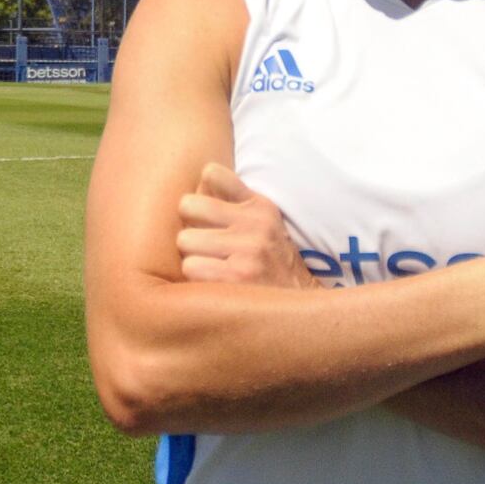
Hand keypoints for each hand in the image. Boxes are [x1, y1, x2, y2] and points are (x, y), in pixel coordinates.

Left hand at [176, 163, 318, 288]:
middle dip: (189, 226)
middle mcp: (256, 224)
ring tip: (211, 267)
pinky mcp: (238, 278)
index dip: (200, 193)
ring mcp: (248, 250)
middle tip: (203, 245)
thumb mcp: (263, 225)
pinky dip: (195, 277)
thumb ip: (229, 202)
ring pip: (184, 239)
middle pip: (187, 205)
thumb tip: (194, 188)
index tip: (206, 214)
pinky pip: (190, 267)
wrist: (300, 310)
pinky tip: (212, 283)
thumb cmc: (269, 264)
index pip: (211, 174)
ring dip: (191, 256)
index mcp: (259, 206)